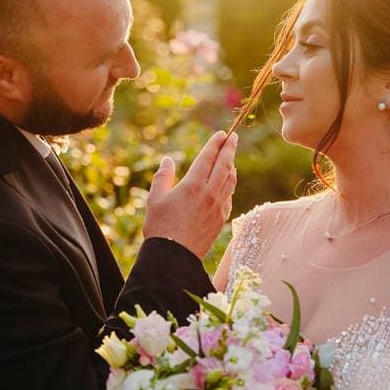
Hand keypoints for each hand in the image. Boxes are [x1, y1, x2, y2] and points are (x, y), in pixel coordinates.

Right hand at [144, 131, 237, 259]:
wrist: (174, 256)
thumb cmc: (160, 226)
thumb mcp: (155, 198)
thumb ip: (163, 176)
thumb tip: (167, 160)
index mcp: (193, 185)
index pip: (208, 158)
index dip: (215, 144)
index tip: (221, 134)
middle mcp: (209, 193)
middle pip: (224, 165)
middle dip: (230, 148)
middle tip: (234, 137)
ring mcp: (218, 207)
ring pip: (230, 181)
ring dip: (232, 166)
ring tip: (230, 159)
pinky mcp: (221, 219)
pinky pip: (229, 197)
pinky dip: (230, 186)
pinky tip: (227, 184)